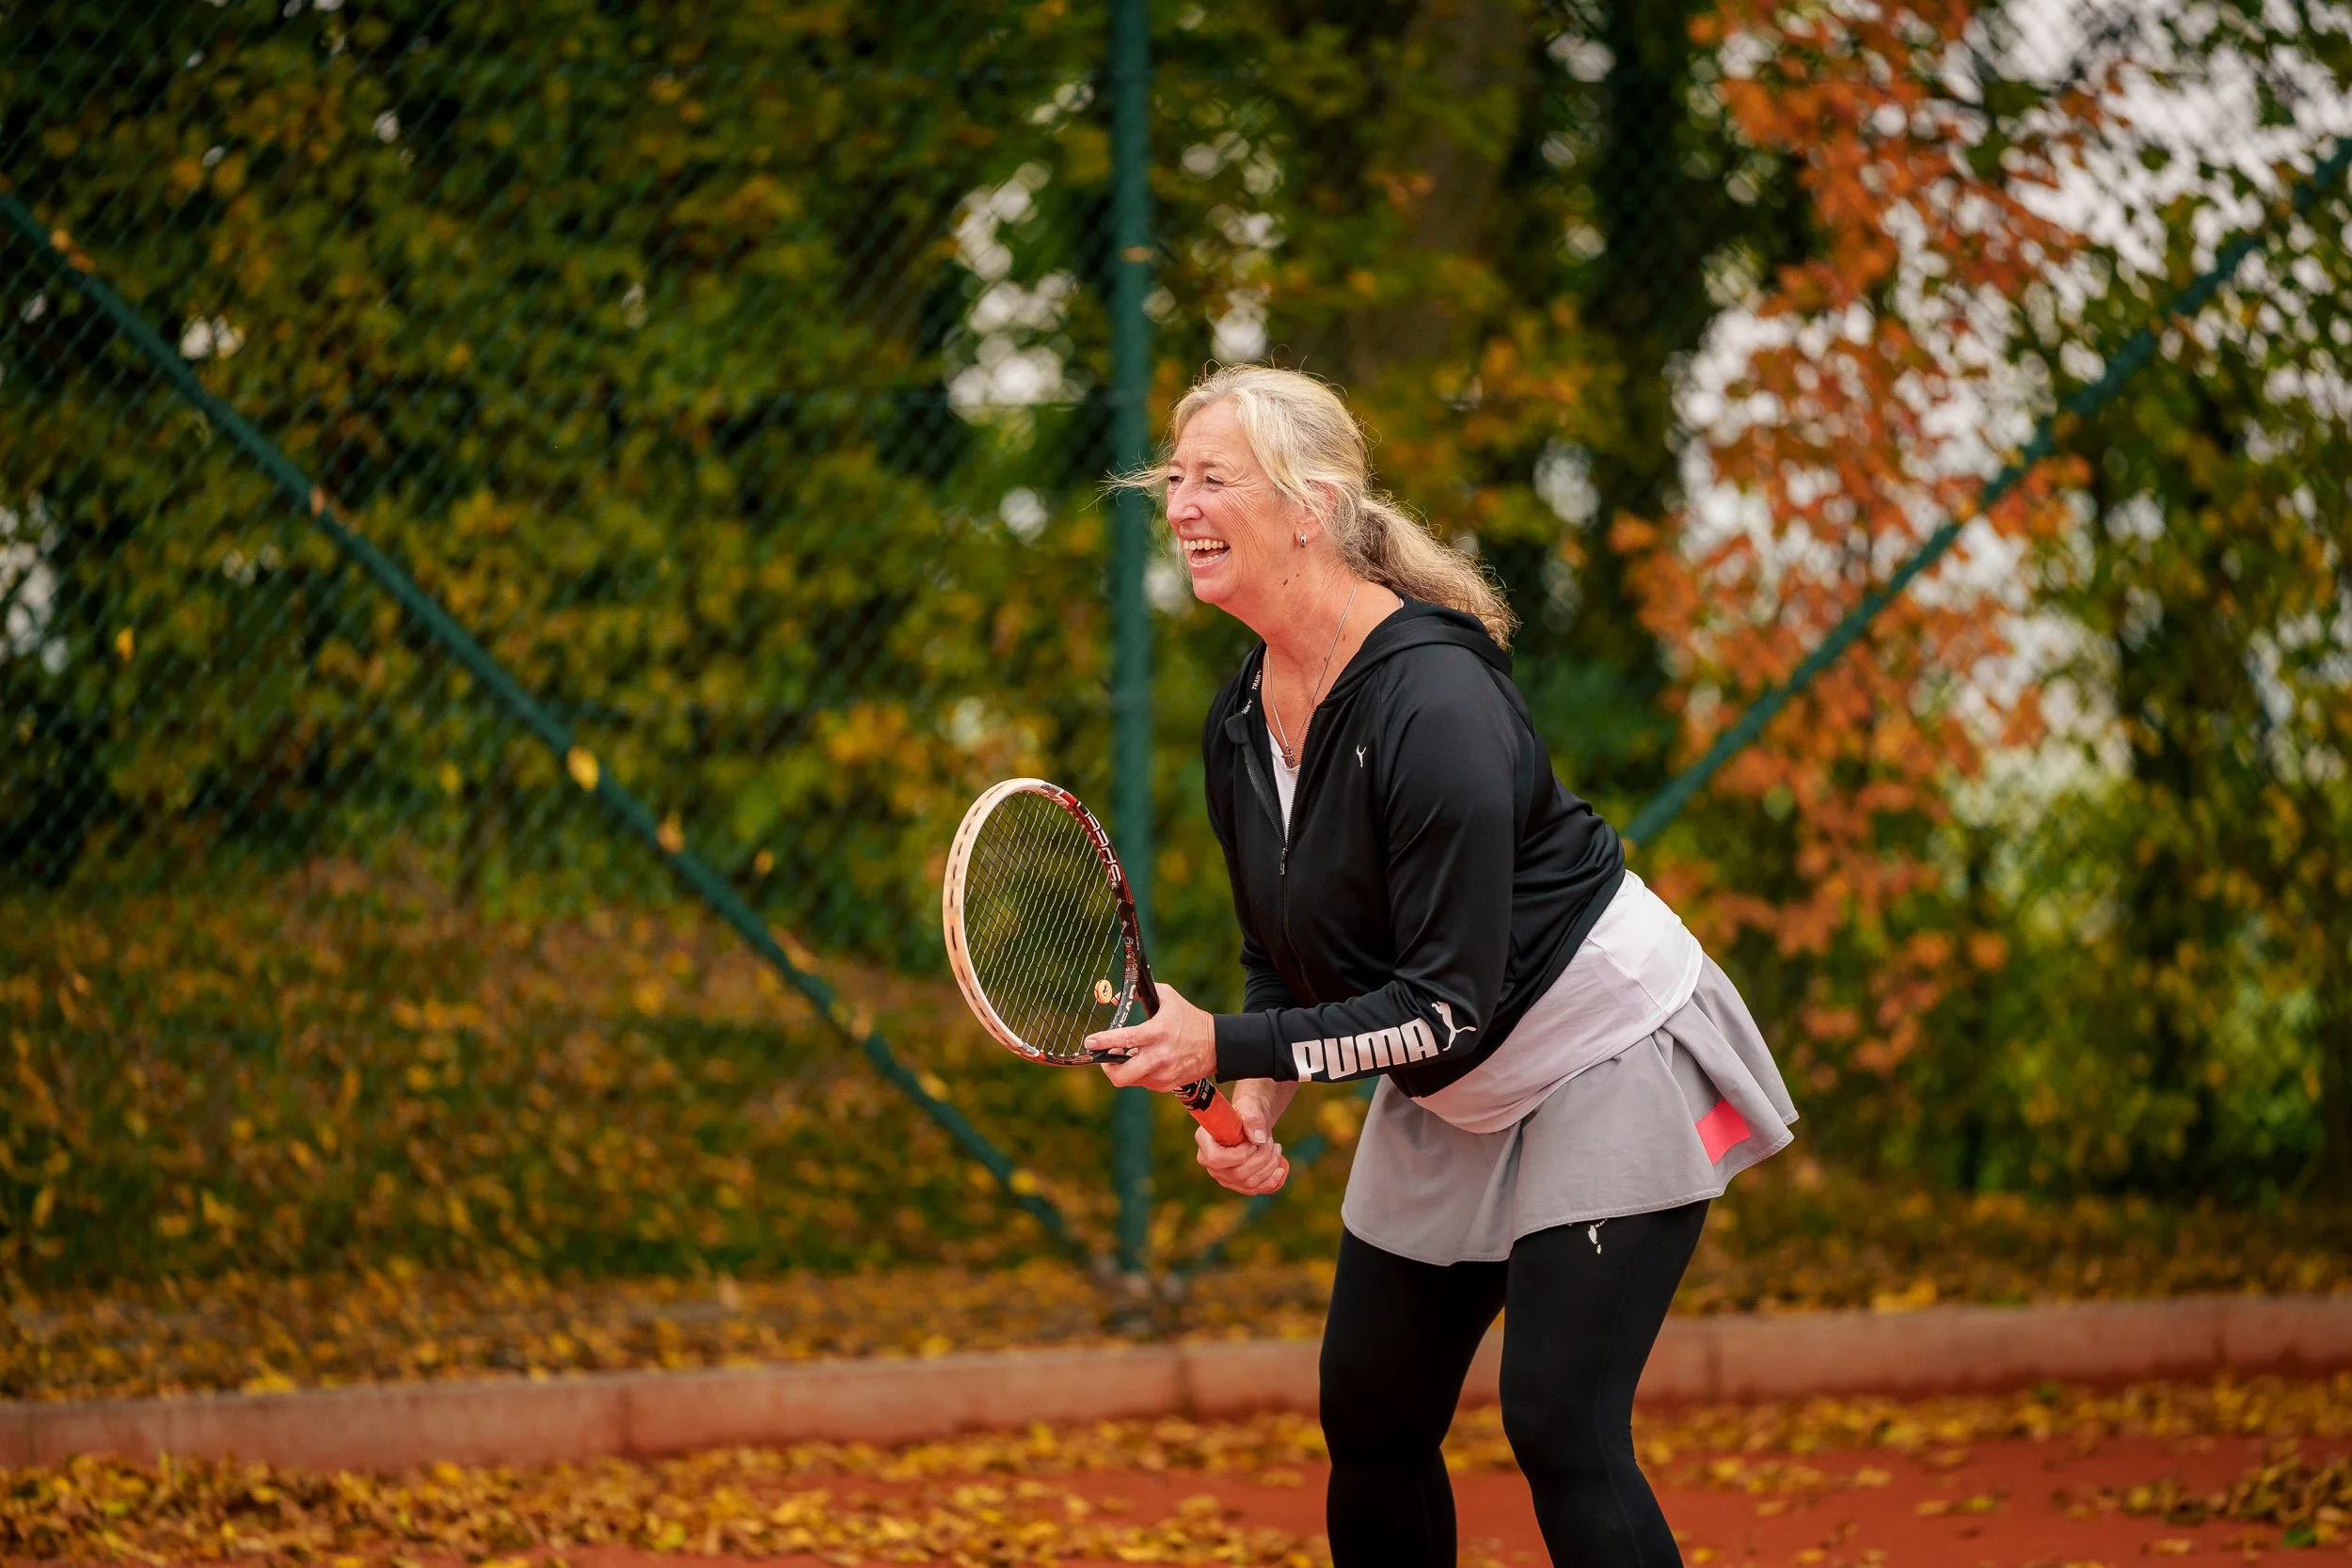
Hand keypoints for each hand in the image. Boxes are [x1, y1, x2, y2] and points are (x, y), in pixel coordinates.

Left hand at [1091, 981, 1217, 1092]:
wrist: (1216, 1045)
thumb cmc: (1189, 1018)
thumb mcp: (1168, 998)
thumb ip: (1141, 994)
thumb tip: (1114, 998)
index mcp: (1157, 1032)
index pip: (1124, 1039)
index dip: (1103, 1041)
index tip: (1090, 1042)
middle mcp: (1158, 1056)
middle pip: (1121, 1075)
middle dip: (1107, 1068)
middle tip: (1106, 1058)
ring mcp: (1163, 1074)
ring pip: (1131, 1080)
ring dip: (1126, 1068)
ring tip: (1133, 1055)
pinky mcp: (1167, 1085)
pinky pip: (1144, 1083)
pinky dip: (1141, 1073)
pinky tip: (1148, 1061)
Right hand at [1195, 1078, 1288, 1194]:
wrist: (1252, 1123)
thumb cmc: (1247, 1112)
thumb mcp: (1250, 1107)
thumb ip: (1253, 1118)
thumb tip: (1259, 1139)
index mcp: (1205, 1142)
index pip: (1216, 1159)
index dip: (1239, 1155)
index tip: (1254, 1143)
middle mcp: (1211, 1164)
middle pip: (1237, 1174)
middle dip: (1261, 1158)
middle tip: (1270, 1141)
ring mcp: (1224, 1176)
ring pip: (1249, 1183)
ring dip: (1269, 1166)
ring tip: (1276, 1147)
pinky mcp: (1237, 1184)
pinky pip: (1255, 1189)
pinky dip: (1271, 1181)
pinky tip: (1280, 1169)